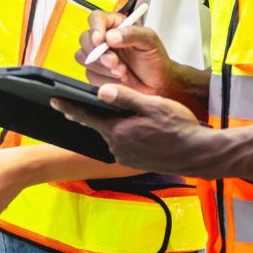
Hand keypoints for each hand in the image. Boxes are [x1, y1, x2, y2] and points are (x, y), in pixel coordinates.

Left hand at [53, 85, 210, 174]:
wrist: (198, 154)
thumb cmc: (179, 128)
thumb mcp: (152, 106)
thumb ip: (125, 98)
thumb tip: (100, 91)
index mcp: (118, 131)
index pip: (87, 117)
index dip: (69, 107)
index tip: (54, 101)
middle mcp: (117, 147)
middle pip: (98, 126)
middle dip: (88, 115)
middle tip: (73, 105)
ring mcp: (125, 157)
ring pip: (110, 136)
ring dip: (110, 125)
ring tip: (114, 114)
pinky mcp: (134, 162)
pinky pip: (121, 145)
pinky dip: (121, 135)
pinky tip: (131, 129)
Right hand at [75, 10, 173, 95]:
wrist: (158, 83)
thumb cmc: (155, 59)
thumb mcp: (151, 41)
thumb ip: (133, 34)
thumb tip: (111, 36)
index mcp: (116, 25)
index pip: (97, 19)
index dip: (95, 28)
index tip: (100, 40)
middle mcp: (105, 39)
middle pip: (85, 38)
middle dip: (98, 52)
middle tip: (114, 61)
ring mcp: (99, 57)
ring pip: (83, 57)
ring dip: (102, 67)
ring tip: (123, 72)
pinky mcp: (97, 73)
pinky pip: (90, 74)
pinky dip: (105, 79)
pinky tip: (120, 79)